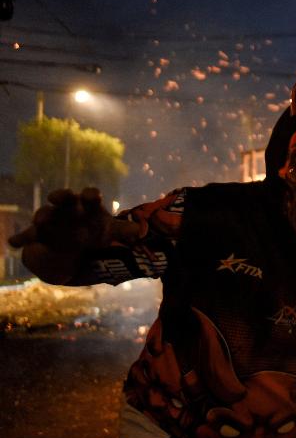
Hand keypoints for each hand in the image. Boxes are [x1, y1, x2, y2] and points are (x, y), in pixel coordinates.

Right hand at [7, 188, 140, 283]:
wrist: (74, 238)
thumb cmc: (95, 229)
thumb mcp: (109, 231)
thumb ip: (123, 230)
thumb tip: (141, 231)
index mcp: (87, 206)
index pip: (90, 197)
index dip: (90, 195)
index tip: (91, 195)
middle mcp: (68, 208)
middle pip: (64, 199)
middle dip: (62, 197)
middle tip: (58, 196)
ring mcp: (52, 219)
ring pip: (45, 214)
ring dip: (42, 215)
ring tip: (40, 219)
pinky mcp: (38, 233)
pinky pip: (28, 235)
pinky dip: (21, 238)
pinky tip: (13, 242)